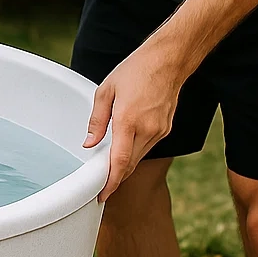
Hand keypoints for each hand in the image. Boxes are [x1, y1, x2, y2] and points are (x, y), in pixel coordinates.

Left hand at [84, 43, 185, 201]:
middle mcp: (146, 129)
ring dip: (124, 167)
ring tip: (109, 171)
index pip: (119, 161)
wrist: (168, 60)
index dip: (110, 183)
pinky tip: (124, 150)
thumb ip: (96, 121)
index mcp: (128, 120)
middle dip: (114, 179)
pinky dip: (133, 154)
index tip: (101, 195)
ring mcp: (159, 131)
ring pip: (138, 158)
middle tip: (100, 189)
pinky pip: (146, 148)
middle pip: (129, 165)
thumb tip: (89, 144)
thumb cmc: (136, 70)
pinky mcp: (165, 129)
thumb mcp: (106, 91)